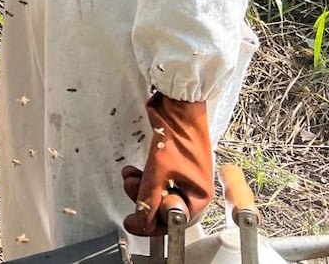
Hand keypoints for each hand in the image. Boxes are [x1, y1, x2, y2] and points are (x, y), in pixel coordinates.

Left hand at [121, 92, 213, 235]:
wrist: (178, 104)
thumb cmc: (178, 135)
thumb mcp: (159, 171)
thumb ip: (149, 199)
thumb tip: (140, 223)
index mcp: (198, 195)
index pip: (174, 222)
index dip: (151, 223)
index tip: (132, 222)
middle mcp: (192, 188)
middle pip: (163, 207)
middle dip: (143, 199)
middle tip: (132, 188)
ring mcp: (181, 175)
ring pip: (155, 192)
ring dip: (138, 186)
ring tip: (129, 176)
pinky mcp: (169, 164)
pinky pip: (153, 179)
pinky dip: (141, 176)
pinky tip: (131, 170)